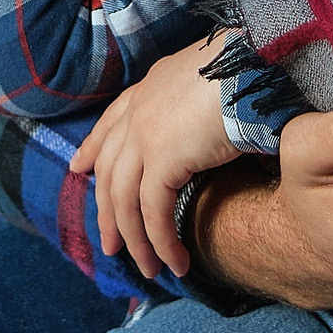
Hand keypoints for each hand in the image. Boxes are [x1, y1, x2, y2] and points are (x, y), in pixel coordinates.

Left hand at [69, 36, 242, 279]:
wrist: (254, 63)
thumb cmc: (248, 72)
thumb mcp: (212, 83)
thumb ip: (197, 105)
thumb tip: (210, 129)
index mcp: (150, 89)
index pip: (111, 122)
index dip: (92, 148)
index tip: (78, 168)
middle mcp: (139, 111)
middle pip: (109, 169)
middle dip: (106, 211)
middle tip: (109, 244)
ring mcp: (145, 135)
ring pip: (124, 199)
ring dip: (135, 240)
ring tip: (148, 269)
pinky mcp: (162, 159)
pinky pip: (153, 212)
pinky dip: (161, 242)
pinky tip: (176, 262)